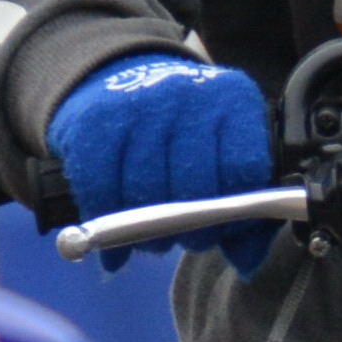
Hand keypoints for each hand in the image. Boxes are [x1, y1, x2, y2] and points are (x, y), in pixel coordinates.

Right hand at [48, 56, 272, 272]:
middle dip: (189, 227)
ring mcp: (139, 104)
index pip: (244, 169)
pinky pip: (100, 188)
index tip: (222, 228)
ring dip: (147, 231)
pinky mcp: (94, 120)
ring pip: (145, 190)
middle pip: (193, 185)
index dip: (234, 212)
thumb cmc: (186, 131)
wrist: (125, 79)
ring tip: (152, 240)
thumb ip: (246, 213)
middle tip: (185, 240)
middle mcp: (188, 94)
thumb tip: (246, 262)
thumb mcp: (225, 156)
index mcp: (234, 100)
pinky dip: (105, 220)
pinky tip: (112, 238)